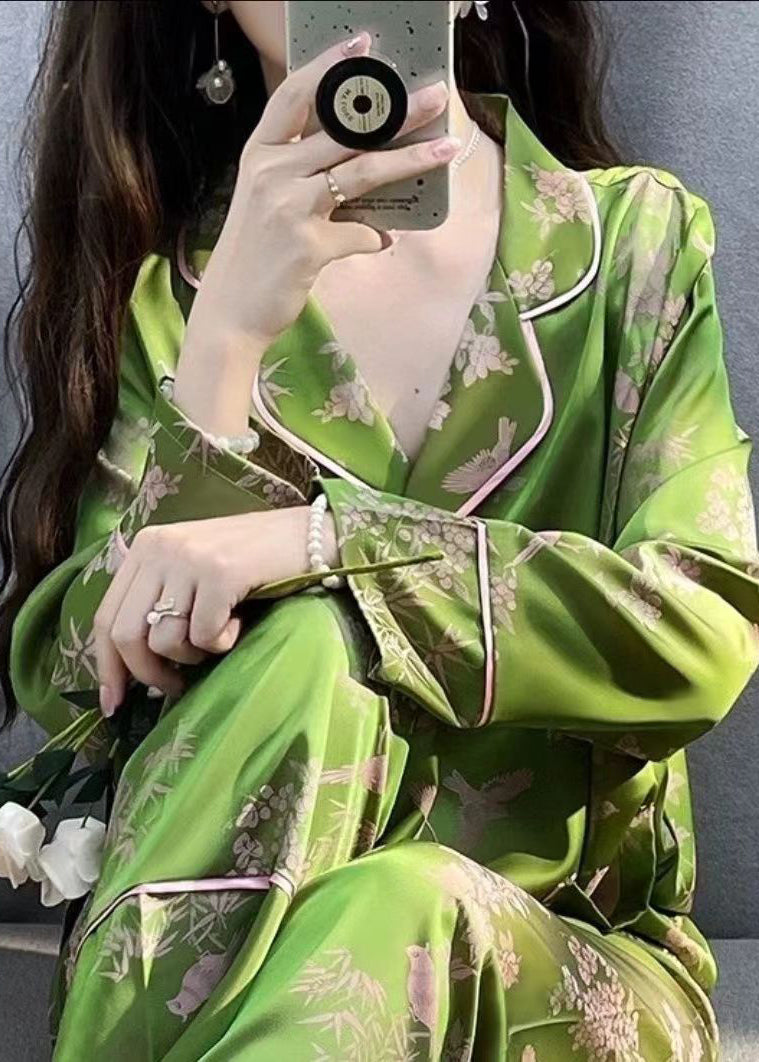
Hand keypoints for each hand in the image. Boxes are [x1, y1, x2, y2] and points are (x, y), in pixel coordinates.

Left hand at [93, 507, 338, 717]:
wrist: (310, 535)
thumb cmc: (252, 563)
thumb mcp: (193, 573)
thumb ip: (160, 603)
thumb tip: (134, 670)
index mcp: (146, 547)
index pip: (106, 616)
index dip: (107, 667)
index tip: (113, 704)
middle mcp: (160, 547)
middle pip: (125, 635)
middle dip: (148, 674)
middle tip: (176, 686)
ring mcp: (189, 558)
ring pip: (164, 641)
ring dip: (194, 655)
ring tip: (219, 636)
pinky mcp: (220, 572)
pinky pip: (205, 636)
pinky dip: (224, 642)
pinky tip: (240, 622)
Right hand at [182, 29, 456, 363]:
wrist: (230, 313)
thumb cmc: (253, 257)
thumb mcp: (265, 205)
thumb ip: (303, 181)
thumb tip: (356, 183)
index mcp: (259, 156)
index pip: (295, 96)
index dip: (330, 67)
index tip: (363, 44)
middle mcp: (272, 174)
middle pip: (345, 130)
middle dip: (397, 110)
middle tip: (436, 95)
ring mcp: (289, 208)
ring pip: (363, 172)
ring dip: (411, 159)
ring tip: (445, 147)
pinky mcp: (308, 246)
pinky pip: (360, 234)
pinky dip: (376, 238)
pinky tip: (383, 241)